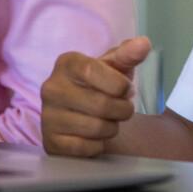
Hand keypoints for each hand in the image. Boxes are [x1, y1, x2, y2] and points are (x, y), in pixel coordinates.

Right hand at [41, 36, 152, 157]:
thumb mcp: (114, 67)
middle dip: (122, 110)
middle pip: (100, 104)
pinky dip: (98, 145)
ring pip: (95, 128)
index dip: (118, 84)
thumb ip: (129, 54)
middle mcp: (51, 88)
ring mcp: (48, 116)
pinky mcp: (51, 142)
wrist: (79, 113)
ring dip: (112, 127)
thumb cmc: (100, 84)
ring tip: (109, 120)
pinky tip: (94, 136)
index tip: (126, 89)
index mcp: (66, 63)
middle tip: (123, 108)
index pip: (93, 70)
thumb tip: (144, 44)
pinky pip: (86, 148)